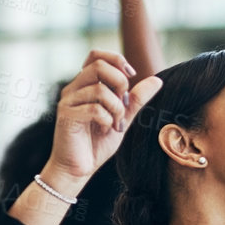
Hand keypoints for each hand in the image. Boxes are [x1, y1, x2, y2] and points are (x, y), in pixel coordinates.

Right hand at [44, 49, 162, 189]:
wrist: (77, 169)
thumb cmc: (96, 144)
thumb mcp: (122, 119)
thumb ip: (136, 100)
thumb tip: (157, 80)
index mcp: (85, 85)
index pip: (96, 55)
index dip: (116, 59)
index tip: (131, 75)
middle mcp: (74, 89)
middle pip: (98, 65)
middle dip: (120, 83)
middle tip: (123, 104)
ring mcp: (68, 101)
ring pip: (99, 89)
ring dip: (116, 108)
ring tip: (116, 124)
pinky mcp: (66, 115)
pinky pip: (94, 109)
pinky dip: (107, 120)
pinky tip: (106, 130)